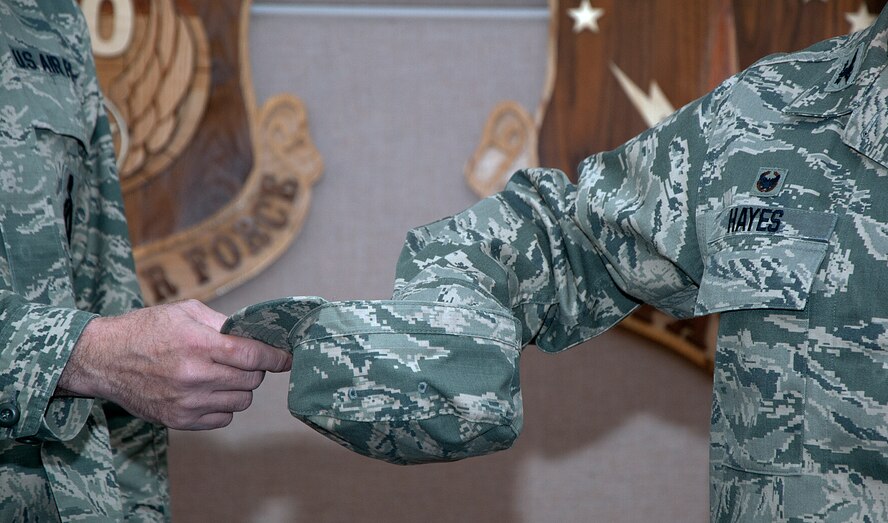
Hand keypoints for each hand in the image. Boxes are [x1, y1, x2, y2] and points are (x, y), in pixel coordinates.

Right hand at [57, 299, 291, 429]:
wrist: (103, 359)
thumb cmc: (146, 330)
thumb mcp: (185, 312)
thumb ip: (223, 323)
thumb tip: (256, 333)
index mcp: (198, 344)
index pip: (253, 356)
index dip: (276, 358)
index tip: (287, 358)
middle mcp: (194, 375)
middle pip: (251, 379)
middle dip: (254, 369)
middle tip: (242, 360)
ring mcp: (187, 402)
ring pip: (241, 401)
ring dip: (240, 388)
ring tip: (223, 375)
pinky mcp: (179, 420)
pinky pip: (223, 418)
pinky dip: (225, 406)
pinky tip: (211, 391)